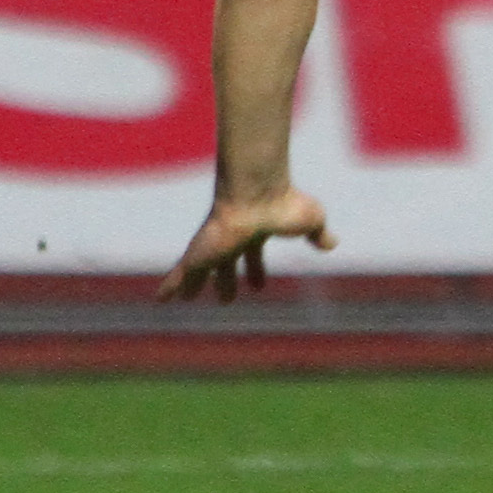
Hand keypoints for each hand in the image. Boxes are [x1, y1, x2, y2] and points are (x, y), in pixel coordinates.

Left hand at [160, 186, 334, 300]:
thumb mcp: (311, 221)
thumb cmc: (284, 204)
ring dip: (195, 284)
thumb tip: (332, 243)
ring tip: (187, 299)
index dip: (255, 269)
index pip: (254, 253)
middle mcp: (232, 237)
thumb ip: (318, 233)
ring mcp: (213, 244)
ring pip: (201, 269)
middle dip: (225, 280)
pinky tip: (160, 299)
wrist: (257, 193)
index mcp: (255, 230)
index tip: (258, 285)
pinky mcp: (199, 251)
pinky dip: (170, 286)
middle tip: (225, 298)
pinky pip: (181, 273)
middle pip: (226, 262)